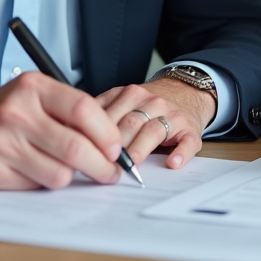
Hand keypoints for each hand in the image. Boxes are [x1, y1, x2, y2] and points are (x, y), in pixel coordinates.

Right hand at [0, 72, 122, 189]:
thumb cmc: (8, 111)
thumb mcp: (37, 95)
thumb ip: (71, 112)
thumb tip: (111, 144)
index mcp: (33, 88)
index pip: (82, 109)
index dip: (106, 133)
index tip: (115, 148)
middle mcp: (16, 114)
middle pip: (75, 147)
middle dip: (101, 166)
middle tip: (110, 173)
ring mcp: (1, 144)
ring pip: (59, 173)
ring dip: (72, 176)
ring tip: (68, 168)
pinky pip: (36, 187)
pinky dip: (44, 183)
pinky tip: (37, 170)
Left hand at [96, 78, 215, 169]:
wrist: (185, 91)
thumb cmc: (149, 105)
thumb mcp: (124, 100)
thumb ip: (102, 113)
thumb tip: (71, 134)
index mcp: (129, 94)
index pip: (109, 115)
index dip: (96, 137)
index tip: (86, 155)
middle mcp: (150, 101)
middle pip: (129, 124)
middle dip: (116, 148)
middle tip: (105, 168)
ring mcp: (171, 115)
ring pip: (153, 131)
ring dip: (140, 151)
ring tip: (131, 169)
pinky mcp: (189, 129)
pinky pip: (186, 141)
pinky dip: (180, 153)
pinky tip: (172, 162)